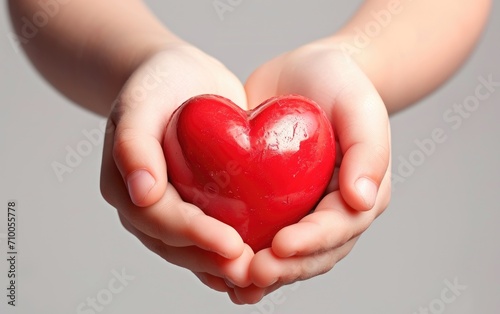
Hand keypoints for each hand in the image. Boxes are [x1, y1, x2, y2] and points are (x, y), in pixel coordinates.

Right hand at [100, 43, 253, 291]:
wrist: (180, 78)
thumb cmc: (158, 84)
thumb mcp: (141, 101)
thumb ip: (133, 142)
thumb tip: (141, 192)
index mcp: (126, 185)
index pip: (158, 219)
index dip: (193, 235)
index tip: (231, 245)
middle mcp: (146, 205)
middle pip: (176, 245)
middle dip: (212, 261)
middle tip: (251, 272)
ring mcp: (172, 208)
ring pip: (193, 249)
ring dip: (223, 268)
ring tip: (258, 279)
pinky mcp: (197, 205)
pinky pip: (210, 236)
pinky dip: (229, 255)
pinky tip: (258, 265)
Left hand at [230, 42, 391, 302]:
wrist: (304, 73)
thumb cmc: (337, 83)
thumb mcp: (359, 105)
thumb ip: (369, 150)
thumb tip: (362, 201)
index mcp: (360, 193)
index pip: (339, 227)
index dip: (311, 242)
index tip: (280, 246)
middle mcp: (333, 210)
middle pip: (314, 253)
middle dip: (285, 268)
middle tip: (253, 273)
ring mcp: (303, 211)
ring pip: (289, 257)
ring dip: (266, 275)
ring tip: (236, 283)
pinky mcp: (273, 205)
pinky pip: (264, 238)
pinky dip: (247, 258)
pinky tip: (223, 273)